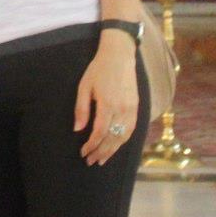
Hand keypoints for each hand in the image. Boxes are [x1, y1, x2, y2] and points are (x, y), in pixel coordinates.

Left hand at [74, 34, 140, 164]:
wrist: (119, 55)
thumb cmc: (98, 69)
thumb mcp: (84, 86)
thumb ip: (81, 109)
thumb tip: (77, 130)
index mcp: (107, 104)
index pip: (100, 132)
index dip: (91, 145)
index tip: (83, 152)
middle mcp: (122, 109)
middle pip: (112, 138)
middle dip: (101, 152)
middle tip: (91, 161)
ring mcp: (132, 109)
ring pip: (123, 137)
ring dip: (113, 150)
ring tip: (102, 159)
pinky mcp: (137, 107)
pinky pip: (131, 130)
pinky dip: (123, 141)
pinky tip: (116, 146)